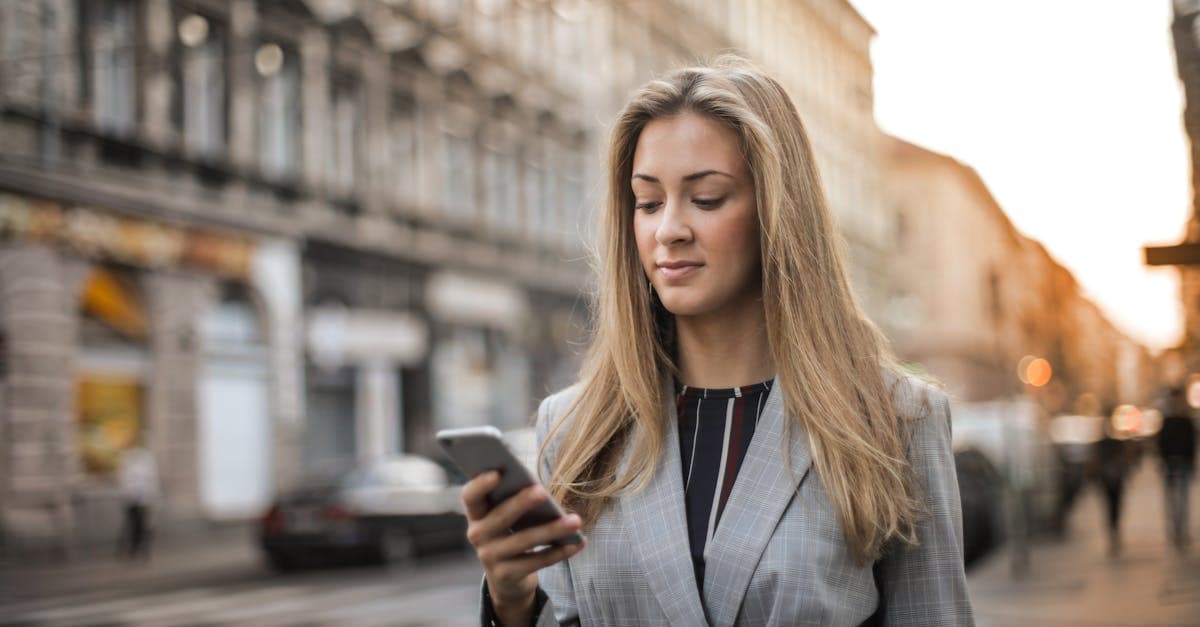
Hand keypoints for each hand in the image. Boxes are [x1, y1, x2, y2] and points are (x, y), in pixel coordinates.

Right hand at [462, 471, 585, 623]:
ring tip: (575, 520)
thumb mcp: (506, 518)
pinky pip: (538, 561)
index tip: (497, 472)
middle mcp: (478, 535)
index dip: (480, 485)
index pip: (470, 497)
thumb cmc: (511, 534)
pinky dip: (560, 551)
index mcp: (477, 514)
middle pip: (500, 517)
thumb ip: (514, 501)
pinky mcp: (507, 575)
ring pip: (525, 540)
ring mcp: (490, 557)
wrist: (506, 579)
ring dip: (552, 529)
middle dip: (521, 503)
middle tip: (542, 492)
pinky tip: (578, 542)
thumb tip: (540, 489)